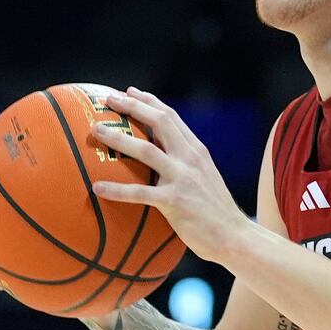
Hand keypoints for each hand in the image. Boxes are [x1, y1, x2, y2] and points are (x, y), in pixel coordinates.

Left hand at [88, 87, 249, 262]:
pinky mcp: (174, 202)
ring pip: (146, 150)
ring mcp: (183, 179)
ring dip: (118, 138)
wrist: (234, 236)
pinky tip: (97, 188)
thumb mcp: (205, 178)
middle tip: (108, 100)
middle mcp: (191, 159)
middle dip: (132, 107)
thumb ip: (186, 164)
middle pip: (160, 122)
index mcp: (197, 151)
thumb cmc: (216, 211)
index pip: (172, 117)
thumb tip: (159, 159)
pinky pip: (139, 193)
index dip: (149, 102)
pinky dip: (116, 189)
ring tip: (96, 131)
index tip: (129, 92)